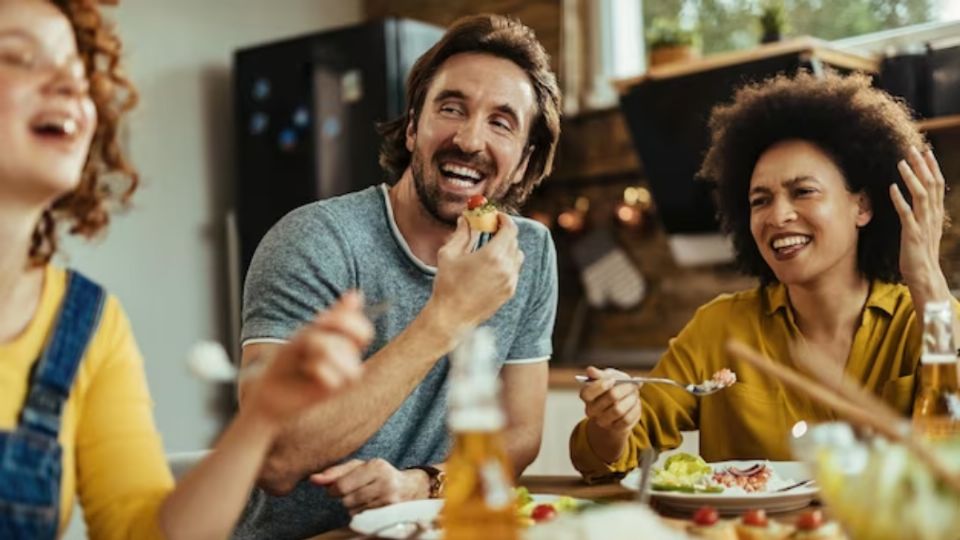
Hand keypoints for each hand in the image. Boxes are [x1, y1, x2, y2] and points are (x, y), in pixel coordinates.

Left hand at [244, 291, 373, 423]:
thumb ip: (335, 318)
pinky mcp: (336, 389)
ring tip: (306, 357)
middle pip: (363, 335)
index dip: (346, 319)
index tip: (320, 320)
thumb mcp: (307, 333)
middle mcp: (349, 357)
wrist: (270, 389)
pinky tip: (306, 371)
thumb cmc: (289, 360)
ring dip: (322, 349)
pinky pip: (335, 372)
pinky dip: (316, 368)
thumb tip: (357, 294)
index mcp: (345, 341)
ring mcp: (345, 373)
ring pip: (347, 352)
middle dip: (338, 327)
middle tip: (313, 337)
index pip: (364, 327)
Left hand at [310, 458, 428, 514]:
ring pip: (355, 512)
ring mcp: (390, 500)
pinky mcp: (393, 514)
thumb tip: (312, 479)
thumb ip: (335, 472)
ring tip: (368, 498)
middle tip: (358, 492)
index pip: (341, 486)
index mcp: (376, 465)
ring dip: (356, 508)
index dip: (334, 490)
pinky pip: (365, 520)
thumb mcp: (360, 467)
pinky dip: (364, 515)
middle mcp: (385, 482)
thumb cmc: (380, 475)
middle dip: (346, 499)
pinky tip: (373, 507)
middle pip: (347, 501)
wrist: (413, 487)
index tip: (338, 488)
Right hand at [428, 213, 523, 334]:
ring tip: (490, 248)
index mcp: (493, 255)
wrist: (452, 317)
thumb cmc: (447, 285)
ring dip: (507, 247)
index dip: (504, 219)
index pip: (510, 229)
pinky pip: (514, 270)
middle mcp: (506, 268)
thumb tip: (466, 219)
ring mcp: (510, 281)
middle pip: (514, 240)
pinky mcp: (509, 291)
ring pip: (517, 255)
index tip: (496, 216)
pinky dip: (507, 263)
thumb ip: (461, 233)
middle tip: (491, 228)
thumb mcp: (449, 254)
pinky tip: (490, 266)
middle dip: (504, 231)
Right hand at [580, 366, 641, 435]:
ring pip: (619, 410)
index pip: (588, 392)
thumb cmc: (612, 387)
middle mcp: (591, 410)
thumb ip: (600, 374)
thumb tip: (590, 370)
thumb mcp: (607, 377)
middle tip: (632, 384)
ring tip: (634, 394)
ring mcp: (602, 421)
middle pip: (610, 398)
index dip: (601, 385)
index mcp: (586, 396)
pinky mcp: (615, 429)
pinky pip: (627, 420)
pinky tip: (635, 403)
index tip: (613, 379)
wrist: (620, 404)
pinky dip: (634, 409)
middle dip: (624, 388)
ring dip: (631, 399)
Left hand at [890, 146, 946, 285]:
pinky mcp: (913, 234)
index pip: (937, 185)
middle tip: (913, 149)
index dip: (932, 167)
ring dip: (912, 178)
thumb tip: (919, 197)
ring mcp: (923, 224)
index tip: (925, 151)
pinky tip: (892, 188)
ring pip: (921, 196)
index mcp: (935, 213)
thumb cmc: (921, 252)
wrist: (925, 275)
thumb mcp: (925, 228)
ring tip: (901, 163)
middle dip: (922, 166)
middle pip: (931, 185)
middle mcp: (932, 216)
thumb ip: (923, 212)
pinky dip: (899, 200)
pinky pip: (906, 214)